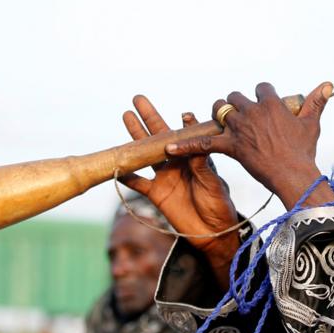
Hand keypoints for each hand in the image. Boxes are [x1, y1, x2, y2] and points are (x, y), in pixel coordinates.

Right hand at [118, 95, 240, 288]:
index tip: (185, 115)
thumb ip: (202, 165)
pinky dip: (125, 175)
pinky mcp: (155, 194)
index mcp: (193, 157)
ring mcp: (164, 176)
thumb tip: (194, 146)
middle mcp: (177, 162)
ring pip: (145, 153)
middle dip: (149, 117)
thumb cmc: (219, 204)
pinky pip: (136, 182)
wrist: (213, 233)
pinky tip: (114, 164)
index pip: (186, 136)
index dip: (185, 124)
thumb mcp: (213, 183)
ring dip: (135, 137)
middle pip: (159, 136)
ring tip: (127, 116)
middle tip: (138, 99)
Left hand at [166, 81, 333, 209]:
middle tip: (242, 118)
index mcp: (272, 104)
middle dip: (236, 105)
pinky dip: (186, 146)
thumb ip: (316, 101)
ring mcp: (240, 128)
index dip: (261, 96)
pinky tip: (169, 149)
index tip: (263, 105)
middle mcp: (253, 112)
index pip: (260, 88)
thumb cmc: (304, 151)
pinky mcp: (230, 146)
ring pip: (220, 110)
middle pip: (235, 97)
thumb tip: (329, 84)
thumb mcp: (311, 124)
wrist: (294, 174)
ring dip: (219, 114)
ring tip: (222, 123)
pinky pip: (203, 142)